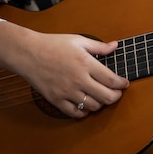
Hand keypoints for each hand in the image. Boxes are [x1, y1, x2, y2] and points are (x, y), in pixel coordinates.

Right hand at [0, 21, 129, 117]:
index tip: (125, 84)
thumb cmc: (52, 44)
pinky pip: (75, 113)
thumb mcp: (78, 40)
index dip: (122, 84)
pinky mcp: (56, 100)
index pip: (111, 80)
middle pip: (106, 97)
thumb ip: (99, 46)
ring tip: (101, 97)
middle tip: (116, 93)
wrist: (28, 53)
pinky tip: (86, 105)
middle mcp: (78, 79)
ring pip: (92, 106)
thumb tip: (115, 45)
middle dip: (115, 96)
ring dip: (101, 104)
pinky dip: (84, 112)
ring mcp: (67, 92)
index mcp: (85, 63)